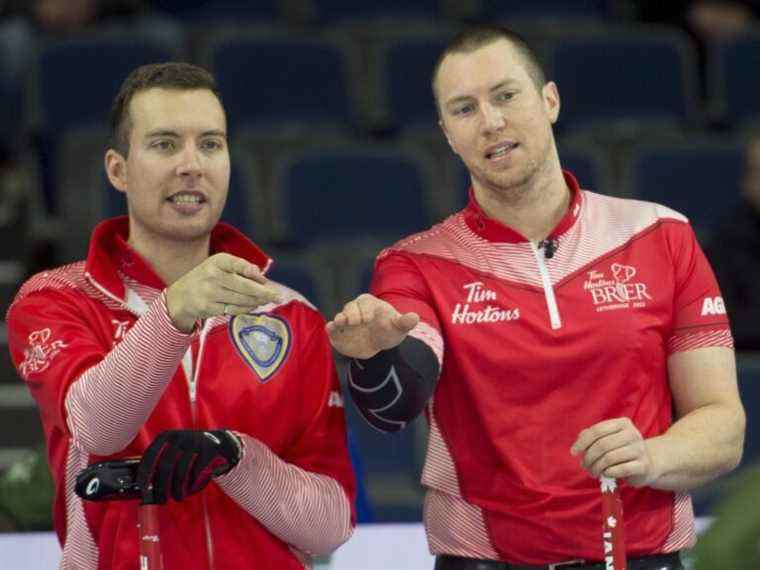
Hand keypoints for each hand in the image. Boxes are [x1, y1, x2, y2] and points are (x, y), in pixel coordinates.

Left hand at [137, 429, 241, 503]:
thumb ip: (162, 464)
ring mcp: (196, 441)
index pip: (151, 454)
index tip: (143, 489)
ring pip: (181, 471)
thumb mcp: (176, 452)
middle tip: (161, 500)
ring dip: (178, 489)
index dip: (145, 473)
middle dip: (162, 487)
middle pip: (165, 466)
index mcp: (167, 436)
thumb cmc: (192, 453)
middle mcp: (180, 436)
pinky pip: (198, 472)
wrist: (223, 443)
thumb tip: (147, 489)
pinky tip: (193, 488)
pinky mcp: (210, 449)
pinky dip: (194, 484)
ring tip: (178, 497)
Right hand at [166, 253, 281, 331]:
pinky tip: (254, 305)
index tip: (264, 280)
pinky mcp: (210, 307)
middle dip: (264, 292)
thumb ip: (241, 268)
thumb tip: (263, 280)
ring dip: (258, 301)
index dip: (252, 272)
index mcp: (217, 261)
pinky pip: (235, 309)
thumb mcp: (219, 265)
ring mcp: (210, 293)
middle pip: (245, 286)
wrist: (181, 296)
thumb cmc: (208, 277)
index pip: (238, 264)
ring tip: (268, 300)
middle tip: (278, 296)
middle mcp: (212, 276)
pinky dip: (247, 308)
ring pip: (242, 300)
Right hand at [326, 294, 419, 358]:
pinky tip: (330, 328)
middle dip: (351, 314)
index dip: (366, 311)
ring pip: (340, 317)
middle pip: (350, 308)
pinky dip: (330, 328)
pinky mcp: (338, 333)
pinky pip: (332, 329)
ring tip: (339, 323)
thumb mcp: (398, 327)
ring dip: (339, 320)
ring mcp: (345, 322)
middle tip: (353, 322)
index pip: (365, 303)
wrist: (378, 345)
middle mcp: (355, 310)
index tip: (368, 319)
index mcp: (369, 304)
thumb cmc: (389, 330)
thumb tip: (415, 317)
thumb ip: (405, 322)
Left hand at [570, 417, 657, 486]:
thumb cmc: (620, 450)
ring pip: (610, 458)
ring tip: (593, 471)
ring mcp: (639, 449)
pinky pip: (620, 469)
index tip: (573, 452)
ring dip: (597, 467)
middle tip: (585, 466)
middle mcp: (632, 434)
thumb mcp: (606, 439)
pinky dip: (608, 472)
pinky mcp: (643, 465)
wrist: (647, 464)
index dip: (583, 442)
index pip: (597, 430)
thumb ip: (590, 436)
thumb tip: (578, 445)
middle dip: (589, 457)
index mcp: (622, 423)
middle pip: (602, 445)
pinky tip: (606, 473)